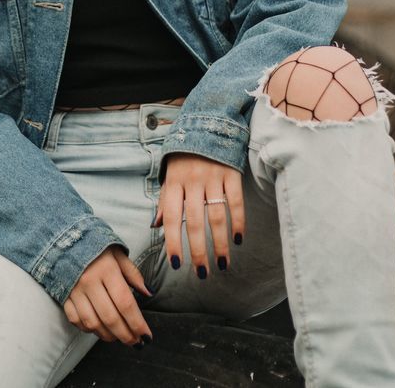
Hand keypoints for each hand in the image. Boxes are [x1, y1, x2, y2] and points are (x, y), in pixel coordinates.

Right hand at [62, 245, 153, 345]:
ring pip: (93, 323)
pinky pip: (76, 320)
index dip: (137, 323)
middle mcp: (90, 282)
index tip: (147, 336)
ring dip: (108, 336)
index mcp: (107, 270)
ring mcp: (74, 291)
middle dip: (126, 335)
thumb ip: (134, 274)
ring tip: (119, 338)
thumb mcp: (118, 254)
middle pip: (110, 317)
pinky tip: (99, 330)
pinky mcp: (63, 296)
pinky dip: (88, 329)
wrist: (65, 239)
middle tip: (136, 343)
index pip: (125, 303)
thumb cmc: (97, 247)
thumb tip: (148, 293)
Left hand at [153, 152, 245, 277]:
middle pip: (194, 222)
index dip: (173, 242)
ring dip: (219, 243)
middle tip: (202, 273)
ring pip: (216, 217)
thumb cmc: (185, 156)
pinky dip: (238, 222)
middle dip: (198, 251)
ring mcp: (213, 177)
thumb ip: (165, 200)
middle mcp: (192, 180)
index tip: (177, 264)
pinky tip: (238, 240)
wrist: (209, 122)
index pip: (172, 218)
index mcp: (173, 182)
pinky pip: (235, 202)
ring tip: (222, 263)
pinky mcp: (232, 173)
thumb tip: (157, 226)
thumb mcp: (170, 174)